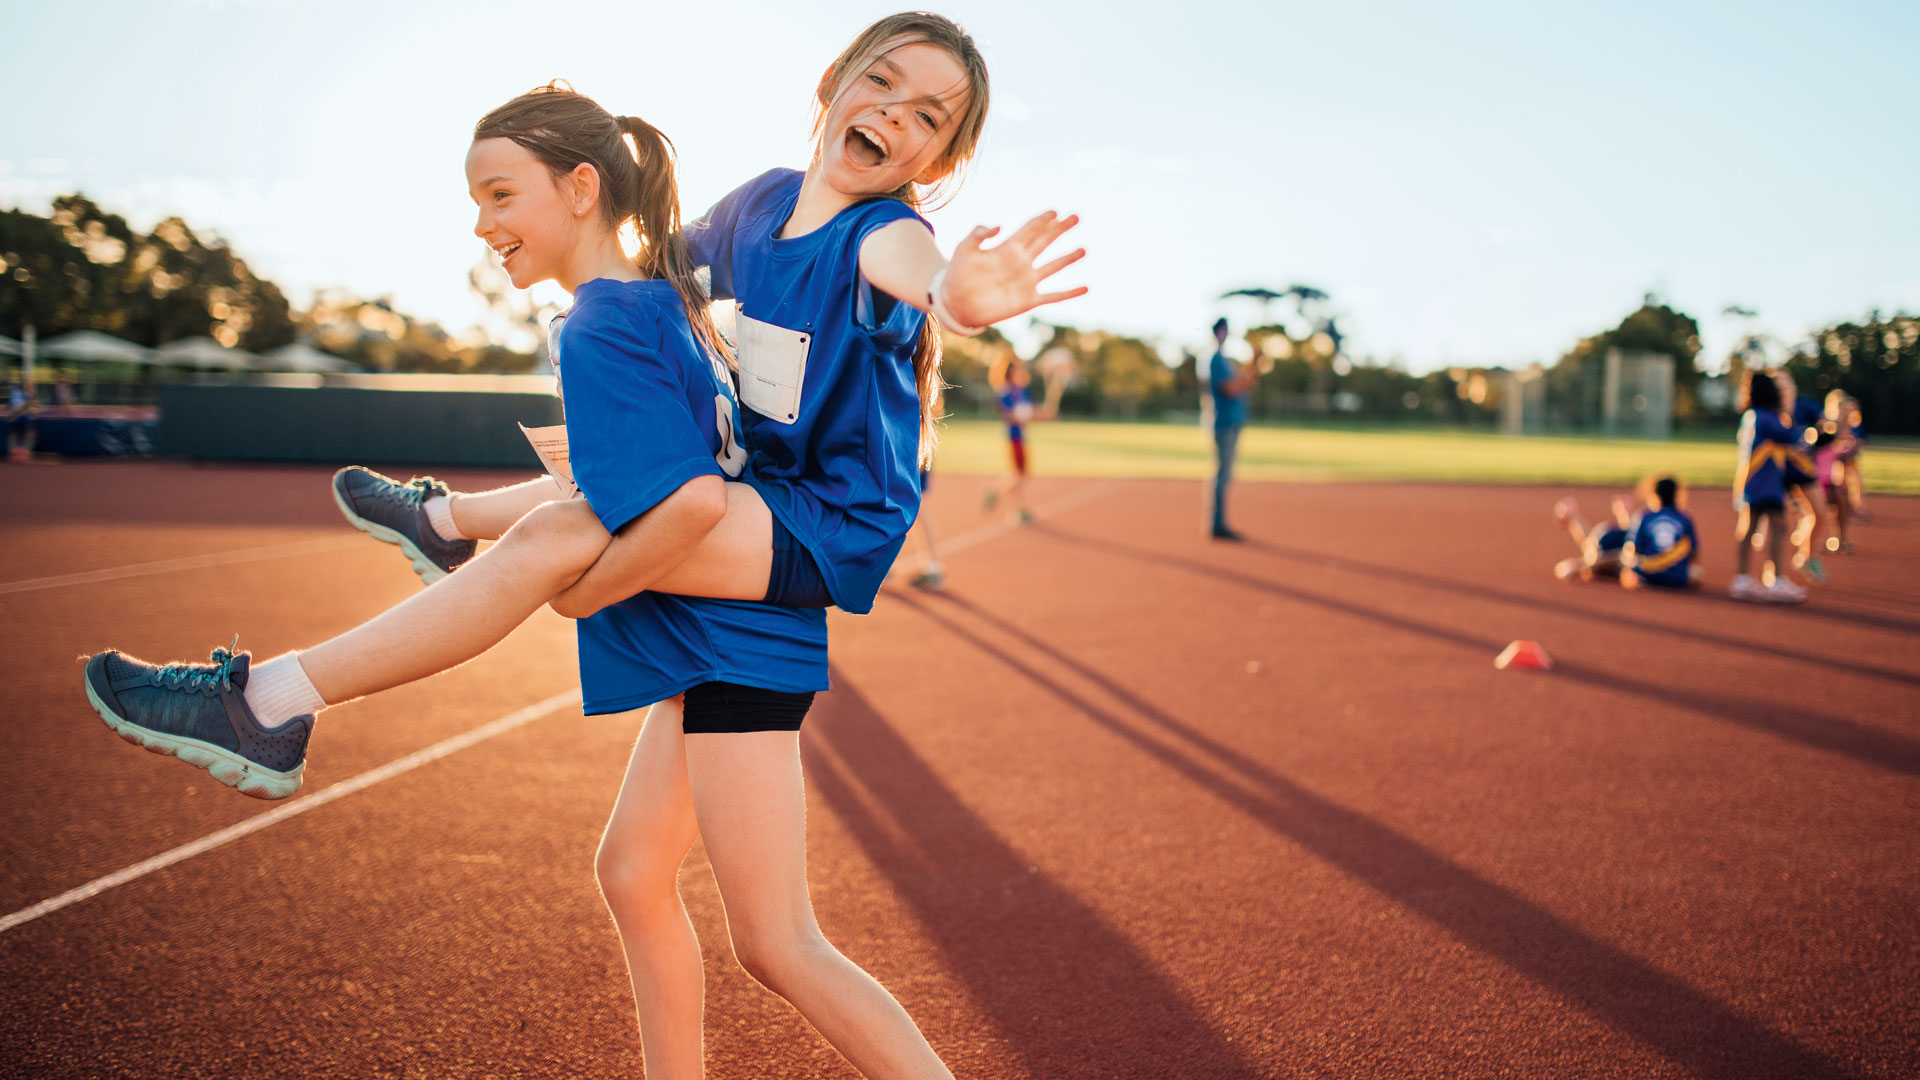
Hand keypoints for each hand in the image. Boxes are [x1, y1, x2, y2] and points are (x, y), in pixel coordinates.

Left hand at [941, 211, 1086, 327]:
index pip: (1029, 230)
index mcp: (1007, 248)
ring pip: (1052, 267)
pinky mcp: (1028, 300)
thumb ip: (978, 234)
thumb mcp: (964, 249)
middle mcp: (1021, 263)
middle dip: (1060, 229)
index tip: (1055, 211)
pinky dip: (1069, 293)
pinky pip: (1053, 296)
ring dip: (1068, 258)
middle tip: (1076, 217)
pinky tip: (1085, 288)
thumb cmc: (957, 274)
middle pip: (1045, 242)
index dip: (1042, 220)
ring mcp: (1026, 282)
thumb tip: (999, 226)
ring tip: (1083, 249)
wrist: (956, 304)